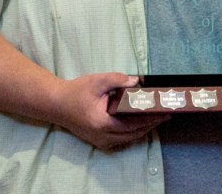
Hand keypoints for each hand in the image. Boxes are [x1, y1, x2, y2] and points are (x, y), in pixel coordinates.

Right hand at [51, 72, 170, 150]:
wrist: (56, 104)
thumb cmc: (76, 92)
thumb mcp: (97, 81)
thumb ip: (118, 79)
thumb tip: (138, 81)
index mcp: (102, 123)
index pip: (133, 124)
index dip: (151, 119)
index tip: (165, 113)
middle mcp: (102, 136)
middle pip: (133, 134)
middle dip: (151, 125)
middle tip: (165, 115)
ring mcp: (99, 141)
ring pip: (127, 139)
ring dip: (143, 130)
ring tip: (157, 119)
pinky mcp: (97, 140)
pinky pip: (120, 140)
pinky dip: (132, 133)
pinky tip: (140, 124)